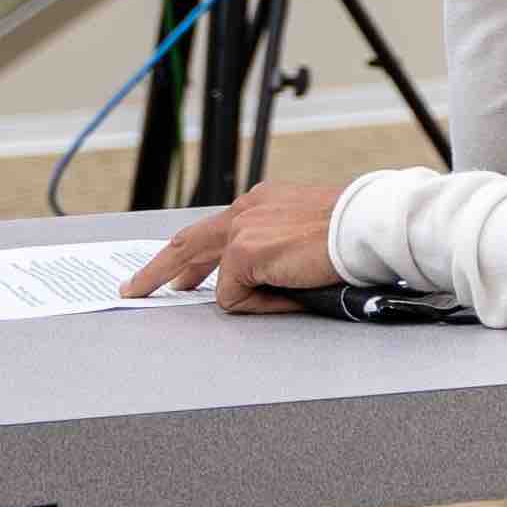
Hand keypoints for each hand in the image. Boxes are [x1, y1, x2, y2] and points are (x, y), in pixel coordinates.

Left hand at [120, 180, 348, 315]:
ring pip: (206, 272)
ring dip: (195, 289)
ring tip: (160, 298)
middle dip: (158, 268)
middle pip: (187, 242)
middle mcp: (248, 209)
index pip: (217, 229)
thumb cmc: (360, 229)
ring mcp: (243, 230)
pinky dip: (261, 305)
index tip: (183, 273)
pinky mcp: (244, 254)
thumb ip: (287, 243)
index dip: (195, 254)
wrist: (370, 225)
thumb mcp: (315, 227)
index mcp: (265, 200)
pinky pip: (236, 297)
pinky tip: (288, 299)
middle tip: (137, 287)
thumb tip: (279, 275)